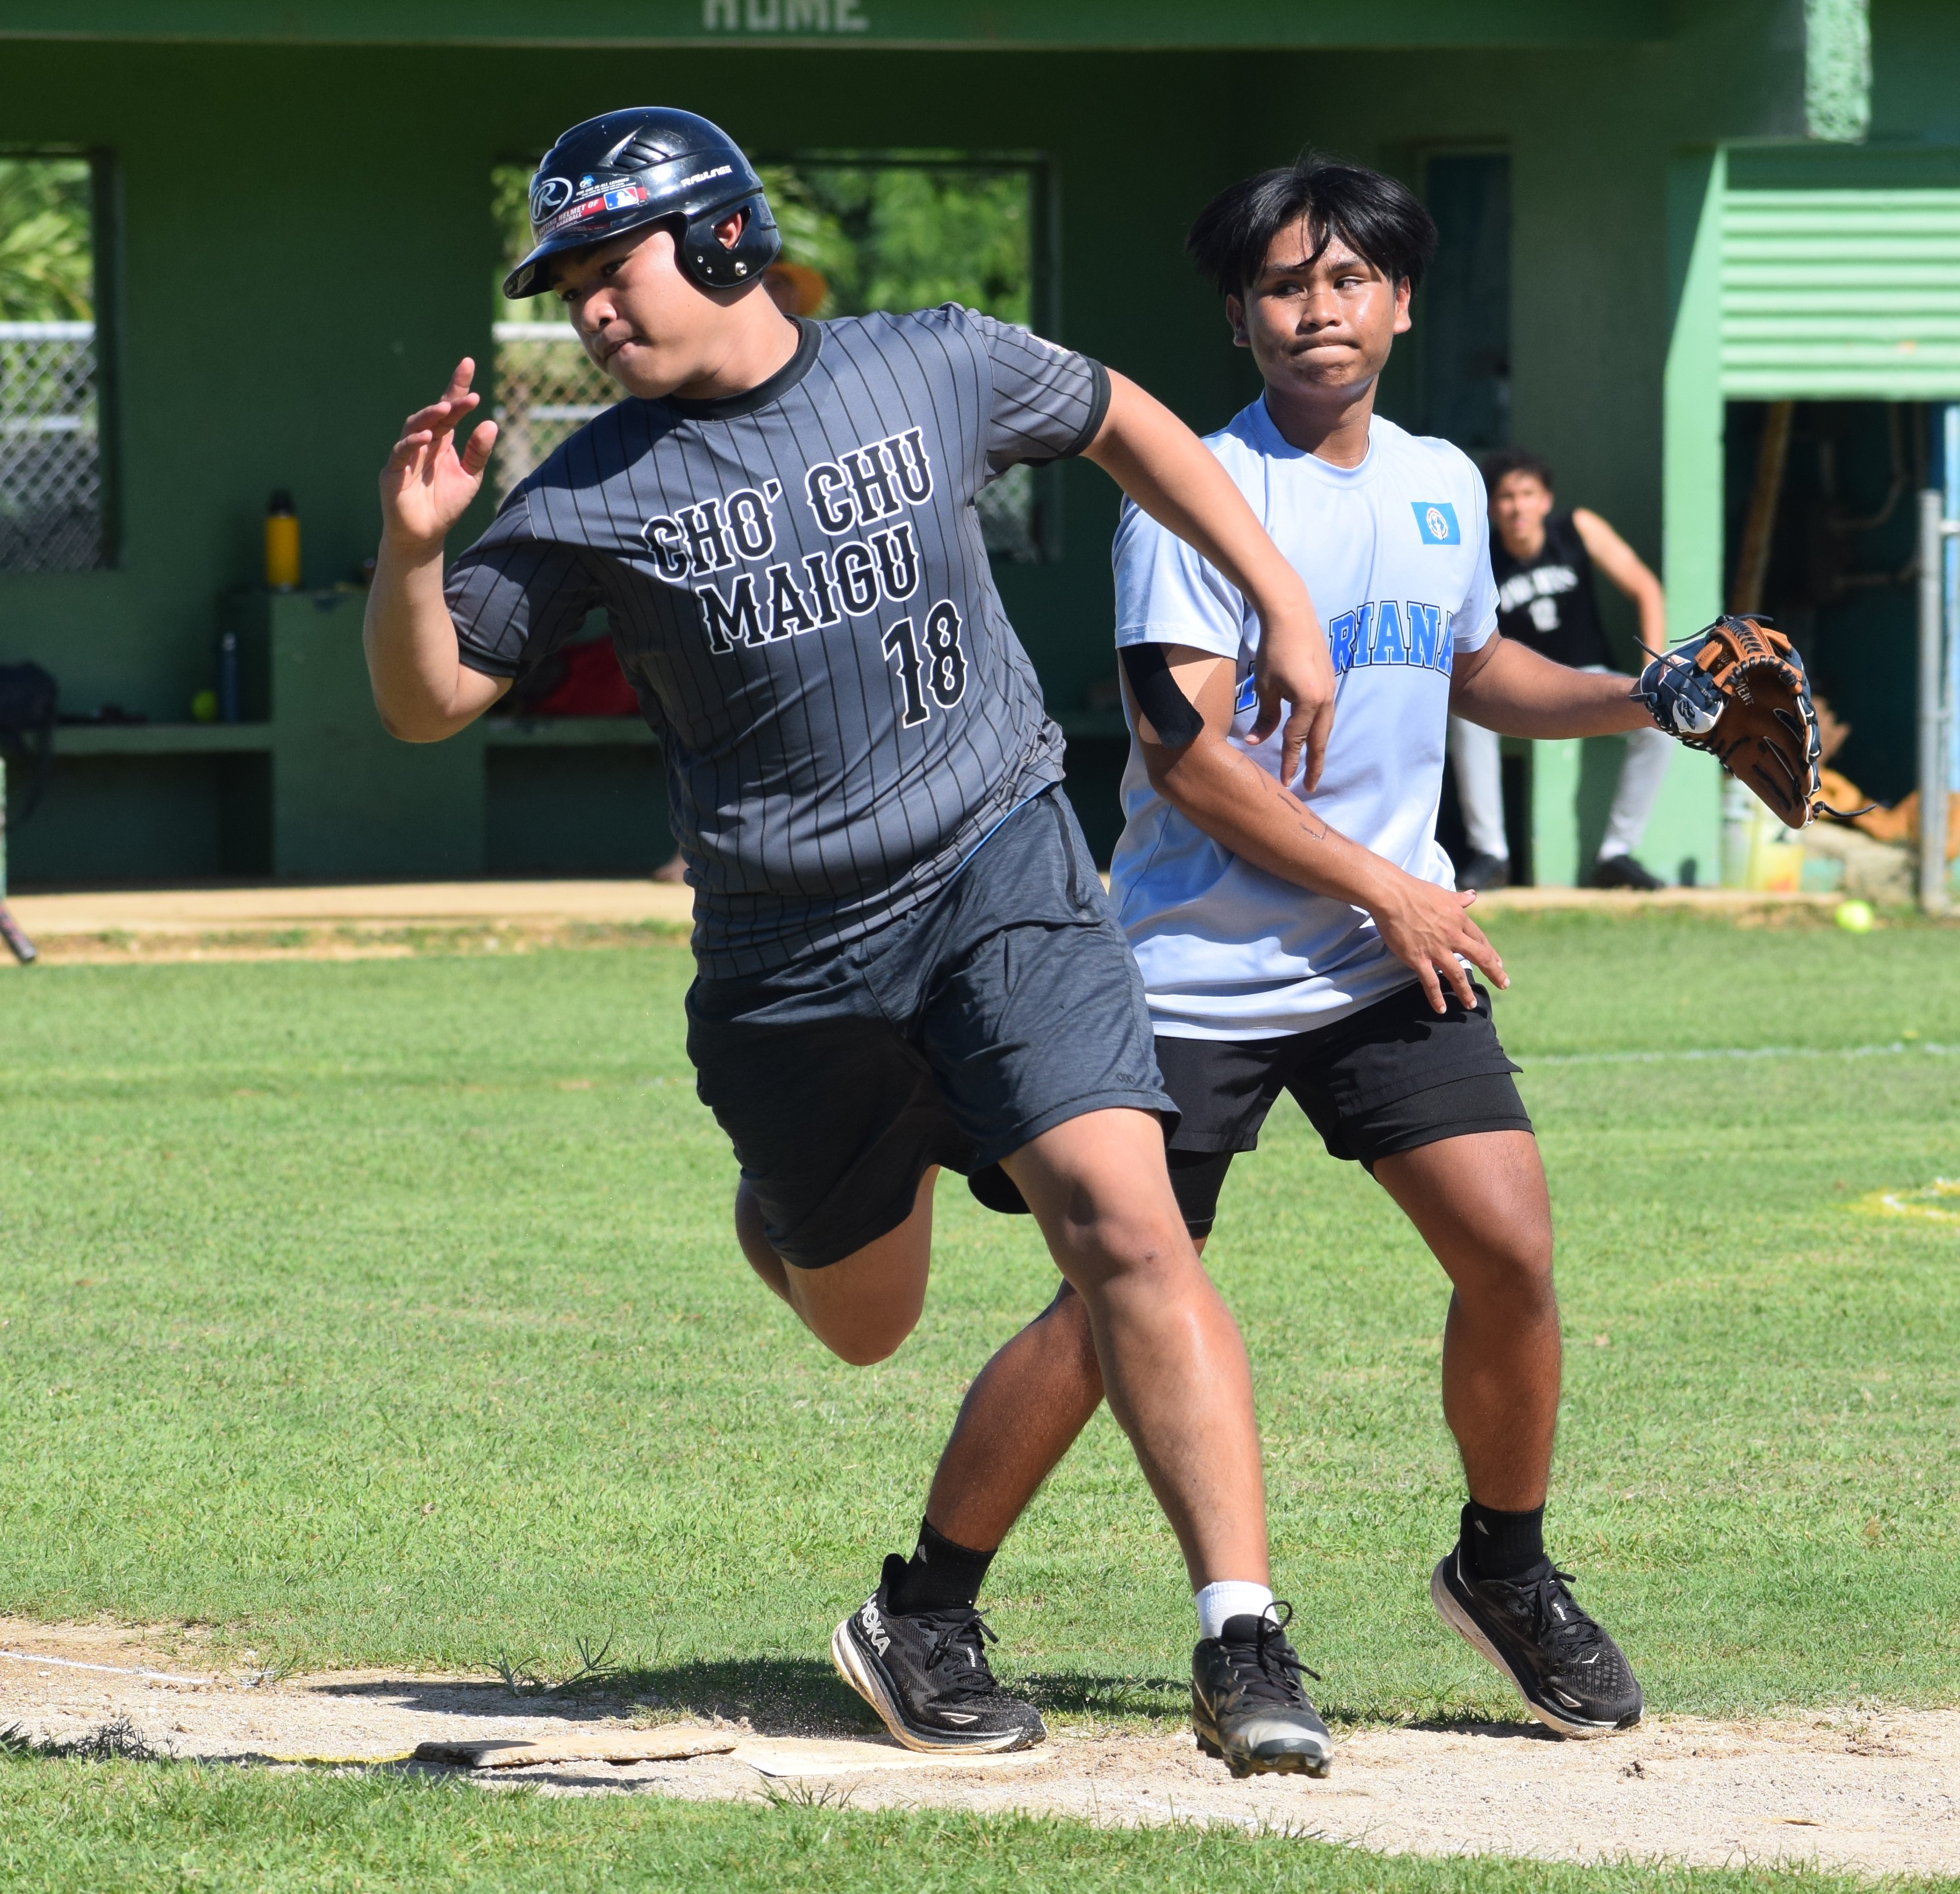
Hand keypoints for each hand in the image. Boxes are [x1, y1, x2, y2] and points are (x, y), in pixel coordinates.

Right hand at [379, 358, 497, 554]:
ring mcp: (405, 455)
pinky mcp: (392, 472)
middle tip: (469, 396)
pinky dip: (412, 442)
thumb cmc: (445, 505)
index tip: (468, 362)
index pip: (450, 408)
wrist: (425, 536)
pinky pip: (401, 452)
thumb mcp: (470, 477)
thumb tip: (491, 422)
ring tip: (447, 408)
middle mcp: (422, 443)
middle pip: (433, 413)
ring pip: (414, 426)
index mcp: (442, 441)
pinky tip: (427, 438)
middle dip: (449, 401)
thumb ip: (478, 452)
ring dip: (430, 416)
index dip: (457, 386)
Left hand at [1248, 597, 1334, 792]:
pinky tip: (1312, 734)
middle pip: (1320, 740)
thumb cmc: (1274, 649)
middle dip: (1314, 764)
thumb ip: (1265, 717)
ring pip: (1325, 727)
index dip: (1289, 762)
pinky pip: (1325, 713)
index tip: (1284, 782)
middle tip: (1310, 786)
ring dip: (1318, 747)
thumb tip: (1256, 742)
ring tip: (1312, 765)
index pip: (1297, 741)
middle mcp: (1326, 699)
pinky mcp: (1329, 680)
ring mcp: (1330, 689)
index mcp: (1309, 702)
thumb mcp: (1265, 687)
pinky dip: (1319, 729)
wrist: (1292, 614)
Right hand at [1361, 866, 1507, 1013]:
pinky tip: (1440, 1009)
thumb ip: (1459, 899)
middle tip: (1504, 985)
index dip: (1491, 954)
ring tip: (1471, 1005)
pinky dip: (1436, 997)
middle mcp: (1453, 936)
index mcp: (1459, 920)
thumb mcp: (1443, 894)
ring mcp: (1436, 949)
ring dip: (1465, 992)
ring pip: (1457, 975)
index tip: (1499, 964)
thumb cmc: (1416, 891)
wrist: (1392, 895)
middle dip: (1494, 973)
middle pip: (1479, 958)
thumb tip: (1473, 895)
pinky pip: (1430, 982)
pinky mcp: (1418, 958)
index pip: (1480, 940)